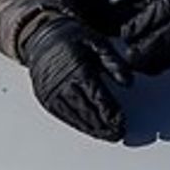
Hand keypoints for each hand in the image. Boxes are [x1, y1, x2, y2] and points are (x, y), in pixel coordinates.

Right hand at [19, 20, 126, 141]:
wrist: (41, 35)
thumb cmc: (71, 38)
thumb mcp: (98, 42)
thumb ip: (114, 62)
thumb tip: (128, 82)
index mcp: (77, 68)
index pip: (97, 97)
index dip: (111, 112)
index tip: (122, 122)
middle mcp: (61, 82)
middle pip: (86, 110)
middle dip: (103, 125)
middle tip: (117, 134)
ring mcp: (50, 91)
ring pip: (74, 116)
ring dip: (91, 128)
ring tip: (105, 135)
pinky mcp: (44, 96)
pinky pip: (61, 115)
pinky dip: (76, 124)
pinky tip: (87, 128)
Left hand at [107, 0, 169, 76]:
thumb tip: (112, 1)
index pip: (140, 27)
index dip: (127, 30)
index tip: (124, 28)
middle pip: (150, 48)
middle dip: (133, 49)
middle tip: (127, 45)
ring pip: (160, 60)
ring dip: (143, 60)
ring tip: (134, 53)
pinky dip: (156, 64)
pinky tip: (147, 58)